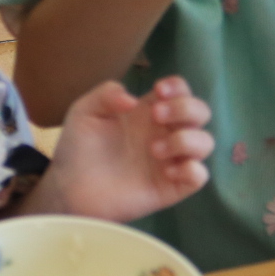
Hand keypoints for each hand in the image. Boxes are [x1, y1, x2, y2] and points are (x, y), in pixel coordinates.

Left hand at [33, 77, 213, 221]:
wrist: (69, 188)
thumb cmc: (78, 148)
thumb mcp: (85, 112)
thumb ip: (106, 94)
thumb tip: (132, 99)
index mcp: (149, 112)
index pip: (181, 90)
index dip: (178, 87)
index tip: (159, 91)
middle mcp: (165, 133)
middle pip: (200, 112)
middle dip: (185, 109)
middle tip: (156, 116)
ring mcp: (170, 160)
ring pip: (205, 143)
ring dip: (187, 140)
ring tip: (154, 150)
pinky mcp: (170, 187)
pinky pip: (199, 176)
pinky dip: (191, 170)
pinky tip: (166, 171)